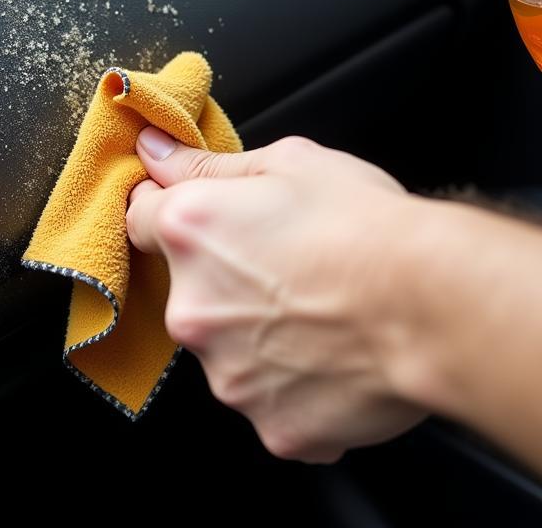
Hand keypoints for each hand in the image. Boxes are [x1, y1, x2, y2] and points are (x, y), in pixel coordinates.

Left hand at [126, 127, 426, 461]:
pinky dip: (294, 383)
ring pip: (226, 348)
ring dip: (256, 335)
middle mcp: (192, 308)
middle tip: (285, 268)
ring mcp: (227, 373)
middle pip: (185, 290)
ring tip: (317, 313)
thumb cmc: (368, 226)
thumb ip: (205, 164)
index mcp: (189, 233)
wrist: (437, 304)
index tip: (204, 221)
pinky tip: (331, 356)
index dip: (171, 214)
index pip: (141, 219)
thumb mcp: (287, 162)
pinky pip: (270, 399)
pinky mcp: (269, 423)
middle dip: (222, 280)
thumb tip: (154, 154)